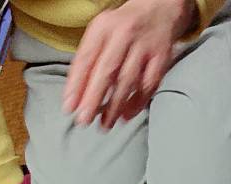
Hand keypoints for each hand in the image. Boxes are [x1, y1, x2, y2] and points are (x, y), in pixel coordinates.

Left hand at [64, 0, 192, 128]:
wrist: (160, 8)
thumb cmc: (122, 27)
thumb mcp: (101, 32)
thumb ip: (88, 58)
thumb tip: (74, 95)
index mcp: (103, 27)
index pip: (86, 58)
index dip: (76, 85)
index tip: (69, 107)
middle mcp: (124, 34)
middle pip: (107, 71)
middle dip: (94, 98)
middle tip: (84, 120)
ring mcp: (144, 46)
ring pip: (128, 80)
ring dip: (115, 106)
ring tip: (105, 124)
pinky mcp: (161, 56)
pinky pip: (149, 84)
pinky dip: (138, 102)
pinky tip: (127, 115)